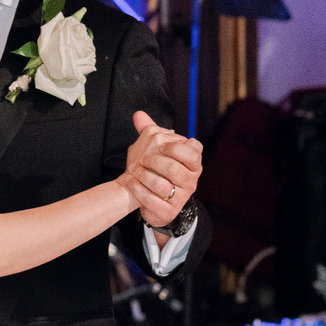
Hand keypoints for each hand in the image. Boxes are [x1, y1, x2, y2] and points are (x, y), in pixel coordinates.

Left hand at [123, 109, 202, 228]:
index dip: (176, 146)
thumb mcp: (156, 149)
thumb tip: (138, 114)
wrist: (153, 198)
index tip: (161, 145)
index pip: (194, 151)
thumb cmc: (156, 169)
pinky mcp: (169, 211)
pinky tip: (131, 182)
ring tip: (133, 170)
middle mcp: (191, 180)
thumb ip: (150, 131)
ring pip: (164, 185)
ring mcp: (182, 197)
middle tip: (142, 159)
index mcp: (192, 164)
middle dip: (155, 161)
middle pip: (176, 168)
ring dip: (144, 175)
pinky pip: (153, 200)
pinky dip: (138, 190)